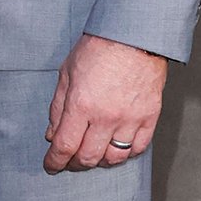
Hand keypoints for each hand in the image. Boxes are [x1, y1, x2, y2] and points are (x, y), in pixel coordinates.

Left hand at [44, 33, 166, 172]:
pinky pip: (138, 148)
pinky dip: (125, 153)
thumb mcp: (67, 73)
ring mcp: (130, 118)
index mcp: (81, 104)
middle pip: (88, 157)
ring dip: (100, 161)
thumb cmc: (99, 48)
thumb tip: (51, 134)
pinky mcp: (149, 116)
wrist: (135, 34)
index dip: (55, 162)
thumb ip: (58, 107)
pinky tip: (117, 147)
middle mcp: (106, 116)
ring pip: (114, 158)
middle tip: (70, 162)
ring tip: (93, 155)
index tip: (51, 166)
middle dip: (74, 164)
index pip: (64, 146)